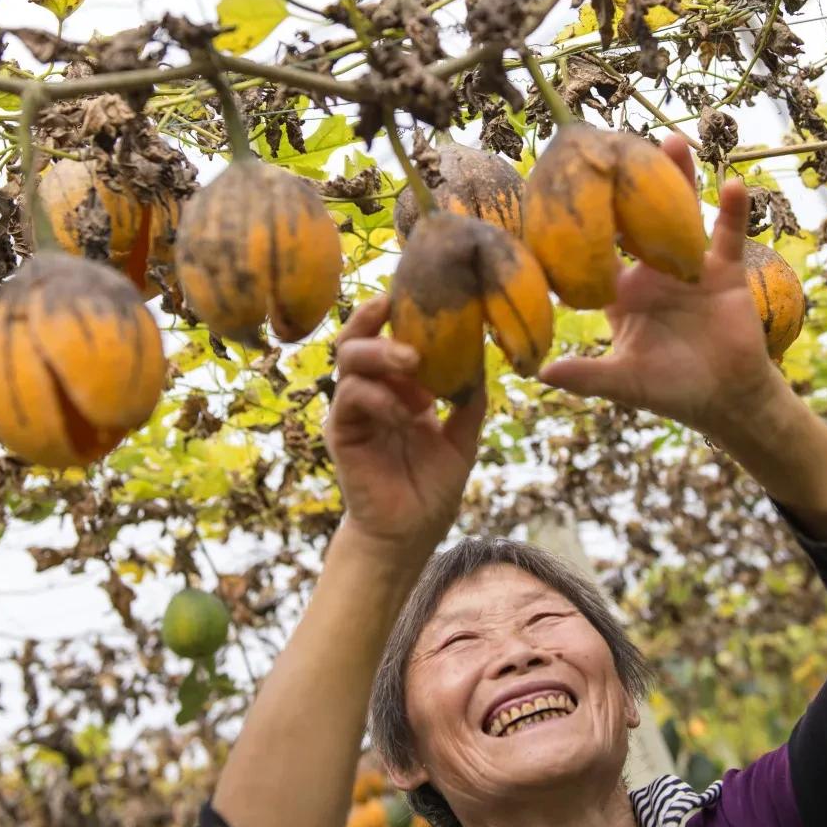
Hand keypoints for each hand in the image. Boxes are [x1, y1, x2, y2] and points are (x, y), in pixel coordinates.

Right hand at [323, 294, 485, 554]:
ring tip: (413, 364)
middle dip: (379, 321)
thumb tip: (484, 359)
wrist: (409, 534)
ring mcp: (353, 409)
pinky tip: (406, 414)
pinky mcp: (341, 433)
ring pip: (348, 359)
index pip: (386, 335)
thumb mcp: (462, 438)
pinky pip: (350, 398)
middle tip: (410, 324)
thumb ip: (470, 401)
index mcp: (395, 385)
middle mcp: (369, 390)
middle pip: (358, 336)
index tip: (417, 292)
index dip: (395, 311)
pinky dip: (380, 398)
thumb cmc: (431, 486)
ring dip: (381, 355)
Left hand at [537, 136, 779, 438]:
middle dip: (630, 183)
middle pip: (638, 218)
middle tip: (615, 144)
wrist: (725, 399)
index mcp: (621, 291)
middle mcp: (651, 270)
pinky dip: (733, 211)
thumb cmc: (669, 389)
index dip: (581, 223)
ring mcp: (689, 265)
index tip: (565, 188)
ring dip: (680, 177)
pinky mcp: (725, 270)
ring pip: (683, 214)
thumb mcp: (624, 382)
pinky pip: (729, 235)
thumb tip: (540, 374)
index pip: (595, 250)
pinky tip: (733, 184)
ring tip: (672, 141)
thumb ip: (586, 376)